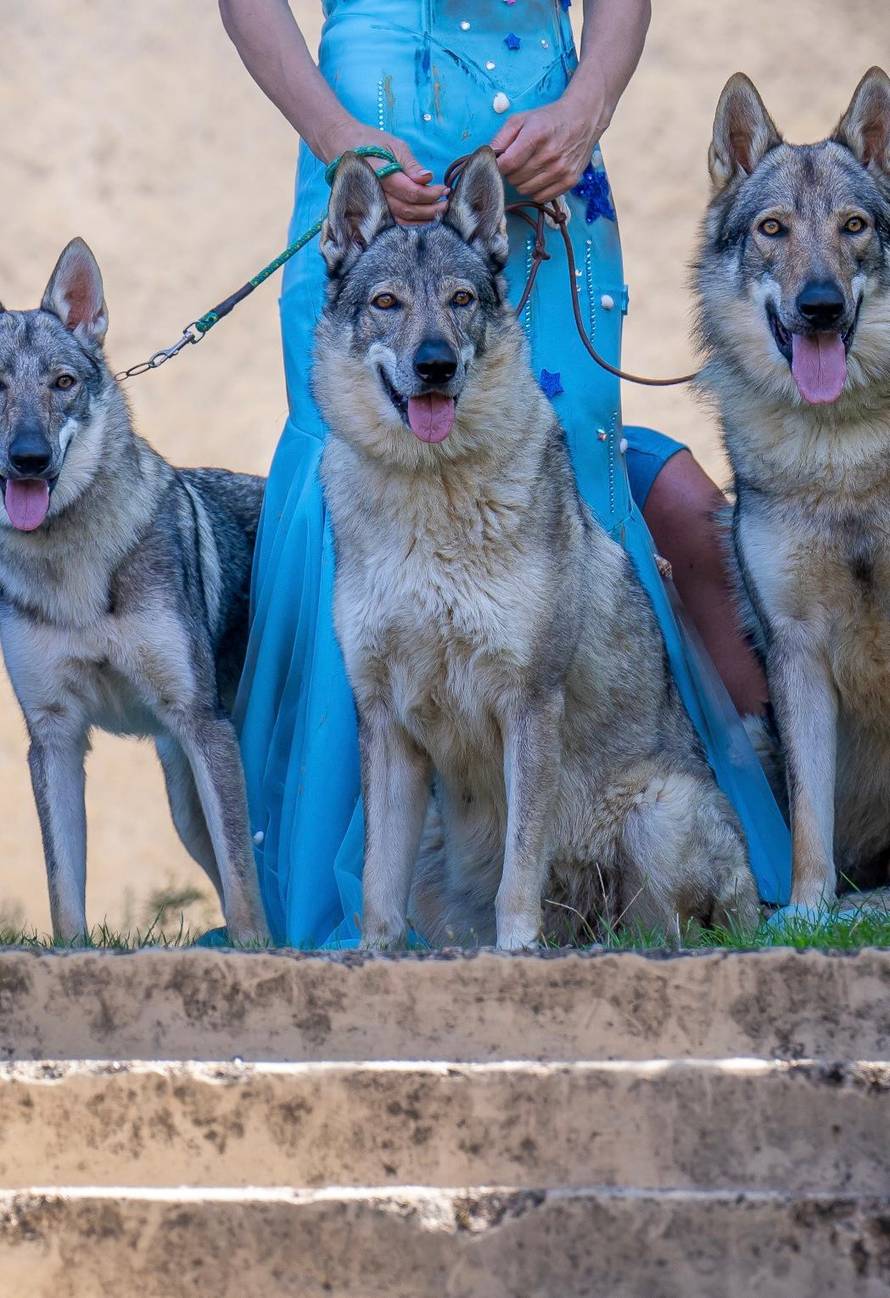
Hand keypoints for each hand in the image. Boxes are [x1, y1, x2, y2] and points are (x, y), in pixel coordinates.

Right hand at [317, 118, 447, 224]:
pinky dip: (410, 224)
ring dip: (422, 220)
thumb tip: (427, 178)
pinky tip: (423, 219)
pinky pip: (393, 223)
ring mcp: (372, 204)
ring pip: (401, 221)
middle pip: (407, 210)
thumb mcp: (394, 145)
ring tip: (438, 212)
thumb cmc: (370, 143)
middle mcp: (376, 193)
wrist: (340, 145)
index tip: (444, 189)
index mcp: (381, 175)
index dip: (430, 194)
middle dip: (430, 209)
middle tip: (445, 204)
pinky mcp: (372, 210)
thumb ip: (410, 164)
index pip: (411, 193)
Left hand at [491, 75, 609, 202]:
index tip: (501, 161)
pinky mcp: (570, 181)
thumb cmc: (548, 119)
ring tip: (529, 167)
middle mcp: (550, 154)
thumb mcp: (521, 119)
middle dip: (511, 172)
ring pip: (525, 190)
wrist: (583, 119)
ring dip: (522, 182)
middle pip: (514, 179)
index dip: (499, 165)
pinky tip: (540, 176)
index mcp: (536, 136)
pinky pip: (541, 197)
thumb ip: (501, 138)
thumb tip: (488, 157)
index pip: (507, 164)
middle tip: (518, 161)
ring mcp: (561, 170)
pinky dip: (536, 190)